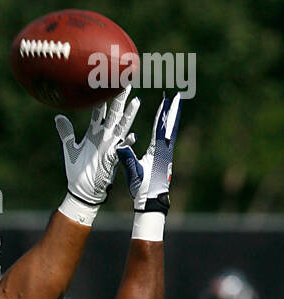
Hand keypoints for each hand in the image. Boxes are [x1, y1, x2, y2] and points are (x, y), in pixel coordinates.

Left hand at [55, 87, 139, 207]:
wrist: (82, 190)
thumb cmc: (77, 171)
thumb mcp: (70, 148)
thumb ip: (66, 132)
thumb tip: (58, 116)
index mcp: (94, 132)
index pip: (98, 110)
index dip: (101, 97)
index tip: (104, 82)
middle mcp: (104, 136)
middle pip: (113, 113)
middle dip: (119, 98)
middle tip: (125, 82)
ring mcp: (110, 146)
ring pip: (121, 127)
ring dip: (128, 116)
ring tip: (135, 102)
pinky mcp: (112, 158)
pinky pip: (121, 149)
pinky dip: (126, 143)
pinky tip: (132, 136)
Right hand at [117, 93, 181, 212]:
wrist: (152, 202)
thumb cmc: (142, 189)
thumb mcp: (133, 173)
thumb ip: (128, 158)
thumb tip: (121, 146)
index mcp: (158, 152)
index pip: (161, 129)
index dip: (163, 114)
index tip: (166, 100)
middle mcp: (165, 151)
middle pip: (171, 126)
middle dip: (173, 111)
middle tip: (177, 96)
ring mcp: (167, 155)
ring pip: (171, 131)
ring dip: (172, 118)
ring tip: (174, 106)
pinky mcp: (165, 159)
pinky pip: (168, 139)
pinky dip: (169, 128)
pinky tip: (168, 125)